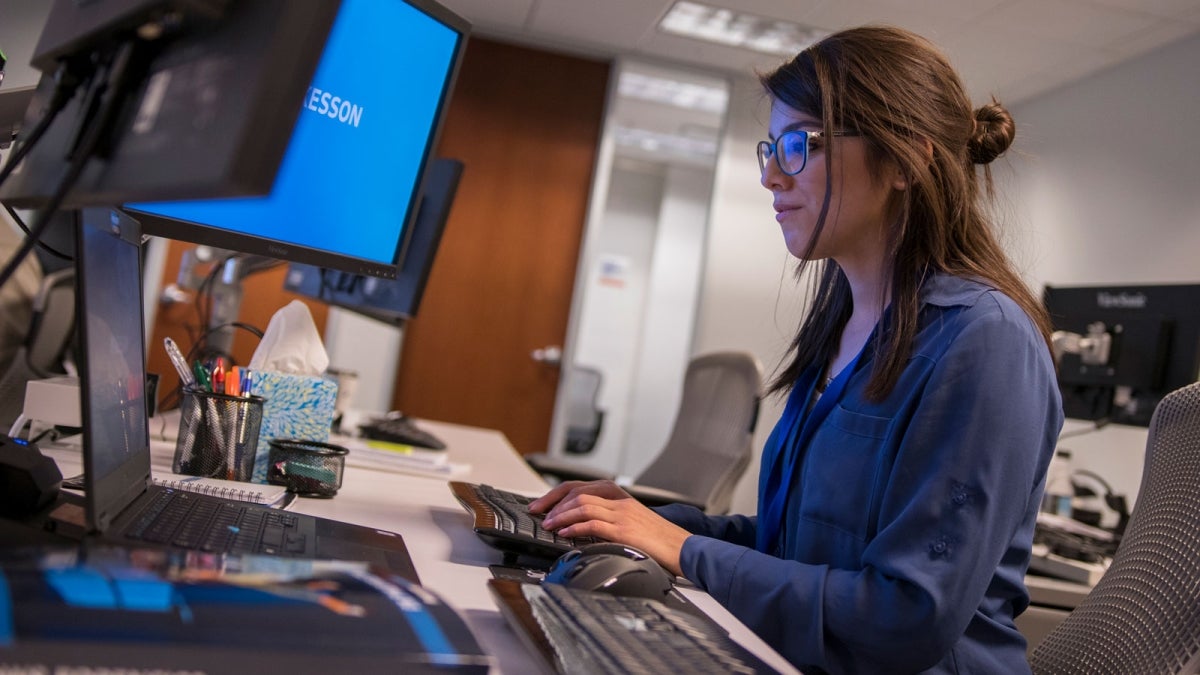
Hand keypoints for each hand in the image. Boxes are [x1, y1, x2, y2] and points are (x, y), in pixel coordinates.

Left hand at [531, 480, 689, 576]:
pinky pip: (594, 524)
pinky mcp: (625, 530)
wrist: (683, 548)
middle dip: (552, 502)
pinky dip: (574, 527)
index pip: (580, 486)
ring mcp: (622, 513)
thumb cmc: (657, 539)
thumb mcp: (630, 522)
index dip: (555, 494)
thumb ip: (607, 518)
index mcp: (618, 495)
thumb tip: (576, 526)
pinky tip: (565, 533)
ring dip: (560, 515)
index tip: (540, 505)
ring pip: (583, 504)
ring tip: (548, 525)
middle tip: (537, 514)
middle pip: (577, 491)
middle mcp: (619, 500)